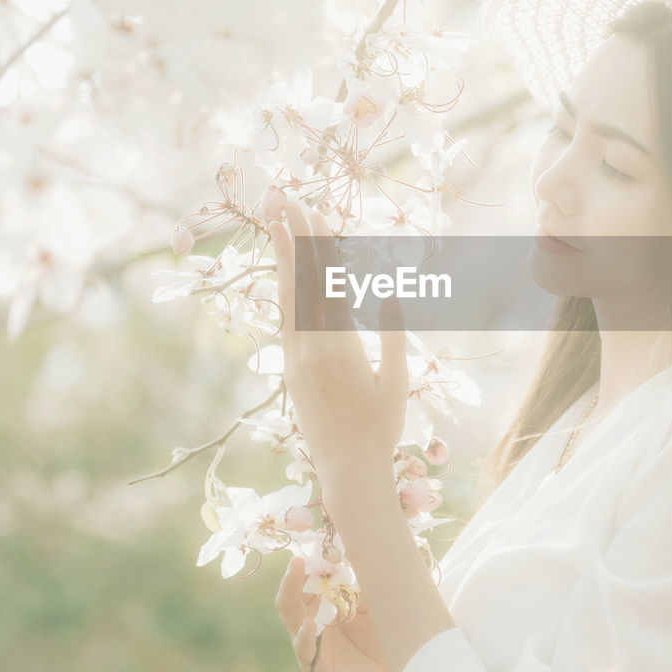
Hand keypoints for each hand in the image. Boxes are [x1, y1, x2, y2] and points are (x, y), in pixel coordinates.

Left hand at [267, 196, 409, 484]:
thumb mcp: (396, 382)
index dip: (320, 246)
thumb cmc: (381, 428)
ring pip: (286, 300)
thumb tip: (392, 294)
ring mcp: (296, 360)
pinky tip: (284, 276)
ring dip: (283, 260)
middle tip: (286, 201)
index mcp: (339, 347)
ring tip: (276, 226)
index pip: (326, 284)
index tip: (315, 214)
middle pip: (300, 283)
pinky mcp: (291, 371)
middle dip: (293, 239)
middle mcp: (310, 348)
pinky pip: (286, 322)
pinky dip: (285, 293)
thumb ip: (394, 337)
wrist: (347, 469)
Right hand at [277, 555, 393, 671]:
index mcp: (326, 606)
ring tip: (294, 573)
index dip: (310, 564)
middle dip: (293, 576)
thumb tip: (352, 554)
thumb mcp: (375, 604)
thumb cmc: (388, 638)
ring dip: (290, 593)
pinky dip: (305, 636)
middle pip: (293, 596)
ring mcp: (314, 645)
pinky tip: (309, 624)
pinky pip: (305, 650)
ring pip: (292, 618)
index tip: (318, 546)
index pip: (308, 581)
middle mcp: (315, 623)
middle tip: (296, 559)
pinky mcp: (319, 667)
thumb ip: (360, 584)